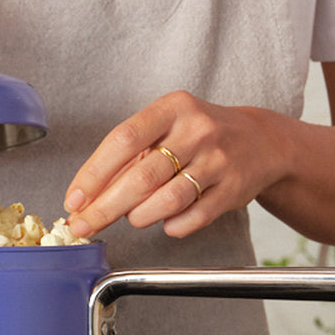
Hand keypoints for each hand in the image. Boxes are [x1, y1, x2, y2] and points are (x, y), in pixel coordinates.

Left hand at [63, 91, 288, 238]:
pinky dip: (172, 226)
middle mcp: (197, 131)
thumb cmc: (196, 136)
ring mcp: (219, 160)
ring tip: (132, 217)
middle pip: (142, 176)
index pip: (123, 140)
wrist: (260, 141)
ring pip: (167, 199)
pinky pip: (194, 217)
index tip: (74, 199)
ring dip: (139, 216)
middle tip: (84, 225)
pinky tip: (166, 222)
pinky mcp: (234, 189)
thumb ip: (126, 159)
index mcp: (172, 108)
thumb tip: (85, 198)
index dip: (93, 174)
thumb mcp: (163, 129)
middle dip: (106, 207)